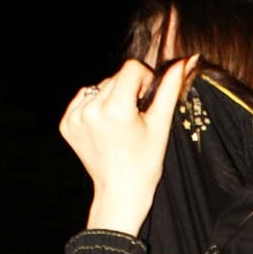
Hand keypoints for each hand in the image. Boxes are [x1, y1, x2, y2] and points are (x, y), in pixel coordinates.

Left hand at [59, 56, 196, 236]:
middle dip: (128, 91)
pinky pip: (84, 98)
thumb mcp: (160, 125)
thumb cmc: (145, 163)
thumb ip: (171, 89)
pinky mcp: (66, 123)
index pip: (131, 68)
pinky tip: (105, 127)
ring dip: (112, 98)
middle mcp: (91, 110)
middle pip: (115, 77)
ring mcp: (75, 117)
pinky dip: (96, 106)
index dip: (145, 80)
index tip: (147, 101)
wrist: (120, 192)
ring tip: (119, 124)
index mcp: (116, 110)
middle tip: (135, 118)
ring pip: (100, 87)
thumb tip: (186, 60)